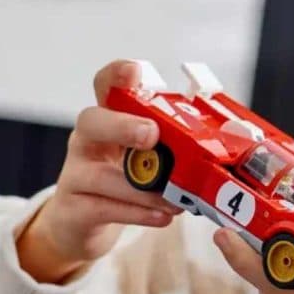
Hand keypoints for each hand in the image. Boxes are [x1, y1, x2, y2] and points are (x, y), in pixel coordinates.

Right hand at [17, 60, 181, 282]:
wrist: (82, 222)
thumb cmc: (123, 182)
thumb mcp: (145, 157)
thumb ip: (172, 147)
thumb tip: (219, 145)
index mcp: (109, 121)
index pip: (105, 88)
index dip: (116, 75)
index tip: (135, 70)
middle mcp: (87, 142)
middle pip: (91, 121)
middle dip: (122, 126)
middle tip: (151, 134)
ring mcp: (76, 175)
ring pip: (101, 176)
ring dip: (143, 189)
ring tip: (175, 200)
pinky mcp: (74, 209)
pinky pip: (104, 209)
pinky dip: (137, 214)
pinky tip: (162, 217)